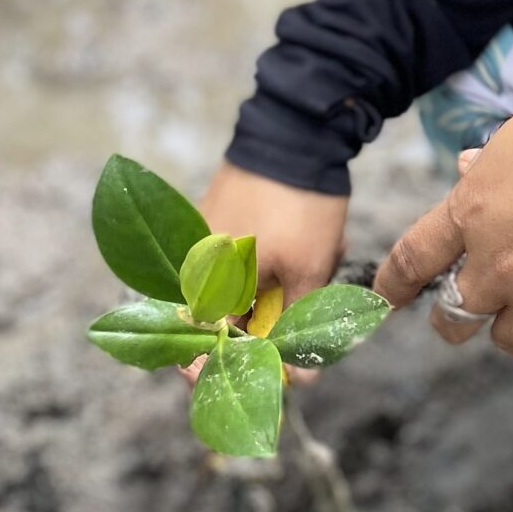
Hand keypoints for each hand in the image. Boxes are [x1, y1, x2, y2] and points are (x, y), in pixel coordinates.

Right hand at [183, 162, 348, 383]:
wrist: (296, 132)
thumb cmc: (299, 206)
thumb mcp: (309, 270)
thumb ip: (298, 328)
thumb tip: (301, 379)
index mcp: (203, 283)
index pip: (203, 347)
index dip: (236, 365)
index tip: (267, 374)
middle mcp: (190, 264)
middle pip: (226, 317)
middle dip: (272, 316)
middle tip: (313, 296)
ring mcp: (202, 239)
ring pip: (240, 286)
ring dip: (280, 284)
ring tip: (322, 255)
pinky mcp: (217, 218)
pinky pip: (241, 257)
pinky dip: (274, 259)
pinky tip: (311, 241)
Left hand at [373, 45, 512, 361]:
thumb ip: (492, 163)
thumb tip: (470, 171)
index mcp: (474, 211)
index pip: (413, 261)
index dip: (392, 286)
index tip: (383, 301)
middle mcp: (501, 264)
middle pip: (454, 317)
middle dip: (457, 312)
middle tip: (476, 301)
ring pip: (509, 341)